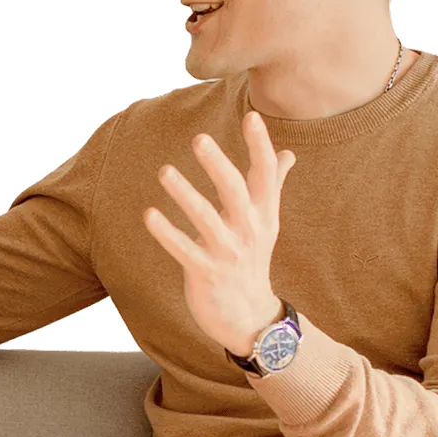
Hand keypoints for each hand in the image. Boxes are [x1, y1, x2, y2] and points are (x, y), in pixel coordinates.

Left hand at [144, 111, 296, 356]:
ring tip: (165, 171)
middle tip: (198, 139)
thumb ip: (272, 185)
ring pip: (206, 219)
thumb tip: (288, 153)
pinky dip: (167, 233)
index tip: (251, 117)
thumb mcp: (268, 223)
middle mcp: (249, 231)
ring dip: (185, 194)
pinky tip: (149, 215)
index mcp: (264, 215)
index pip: (265, 176)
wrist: (250, 319)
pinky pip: (184, 250)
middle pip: (234, 192)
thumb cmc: (253, 261)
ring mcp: (227, 254)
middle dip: (217, 165)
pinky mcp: (206, 274)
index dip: (259, 146)